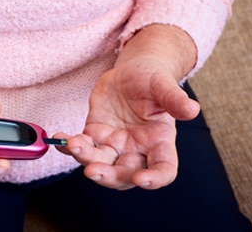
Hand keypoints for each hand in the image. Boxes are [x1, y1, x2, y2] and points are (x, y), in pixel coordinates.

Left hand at [55, 25, 199, 189]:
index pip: (163, 169)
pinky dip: (68, 145)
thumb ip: (174, 99)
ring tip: (73, 144)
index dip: (155, 179)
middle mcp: (136, 149)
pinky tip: (59, 138)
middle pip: (124, 174)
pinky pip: (81, 145)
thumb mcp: (163, 85)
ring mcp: (114, 144)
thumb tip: (192, 110)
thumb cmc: (152, 80)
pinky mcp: (95, 134)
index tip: (142, 179)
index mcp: (159, 142)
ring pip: (100, 162)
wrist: (132, 73)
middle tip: (93, 171)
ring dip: (85, 158)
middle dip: (109, 175)